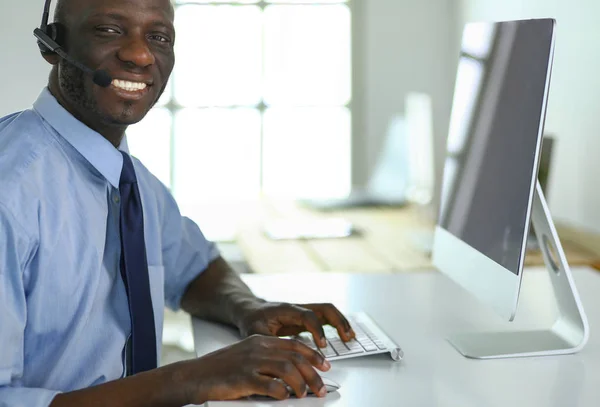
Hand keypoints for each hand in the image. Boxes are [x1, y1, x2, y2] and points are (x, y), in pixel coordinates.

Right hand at [179, 335, 331, 402]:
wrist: (194, 375)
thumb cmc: (220, 368)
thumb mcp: (246, 355)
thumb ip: (268, 359)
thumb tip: (293, 371)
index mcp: (260, 341)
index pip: (294, 345)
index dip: (313, 355)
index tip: (324, 365)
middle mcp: (258, 349)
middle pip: (294, 358)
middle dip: (312, 374)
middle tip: (320, 387)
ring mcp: (250, 363)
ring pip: (286, 369)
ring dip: (300, 383)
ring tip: (304, 394)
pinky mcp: (243, 379)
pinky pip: (270, 385)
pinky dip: (281, 392)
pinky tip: (285, 397)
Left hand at [237, 302, 355, 346]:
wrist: (250, 310)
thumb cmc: (252, 320)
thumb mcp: (255, 332)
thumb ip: (268, 343)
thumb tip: (281, 356)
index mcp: (287, 309)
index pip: (308, 316)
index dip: (317, 330)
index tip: (322, 346)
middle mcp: (298, 307)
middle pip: (324, 308)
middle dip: (338, 322)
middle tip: (347, 338)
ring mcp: (304, 311)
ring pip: (328, 311)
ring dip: (341, 322)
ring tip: (350, 337)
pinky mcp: (306, 317)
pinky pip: (325, 318)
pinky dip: (337, 325)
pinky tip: (345, 335)